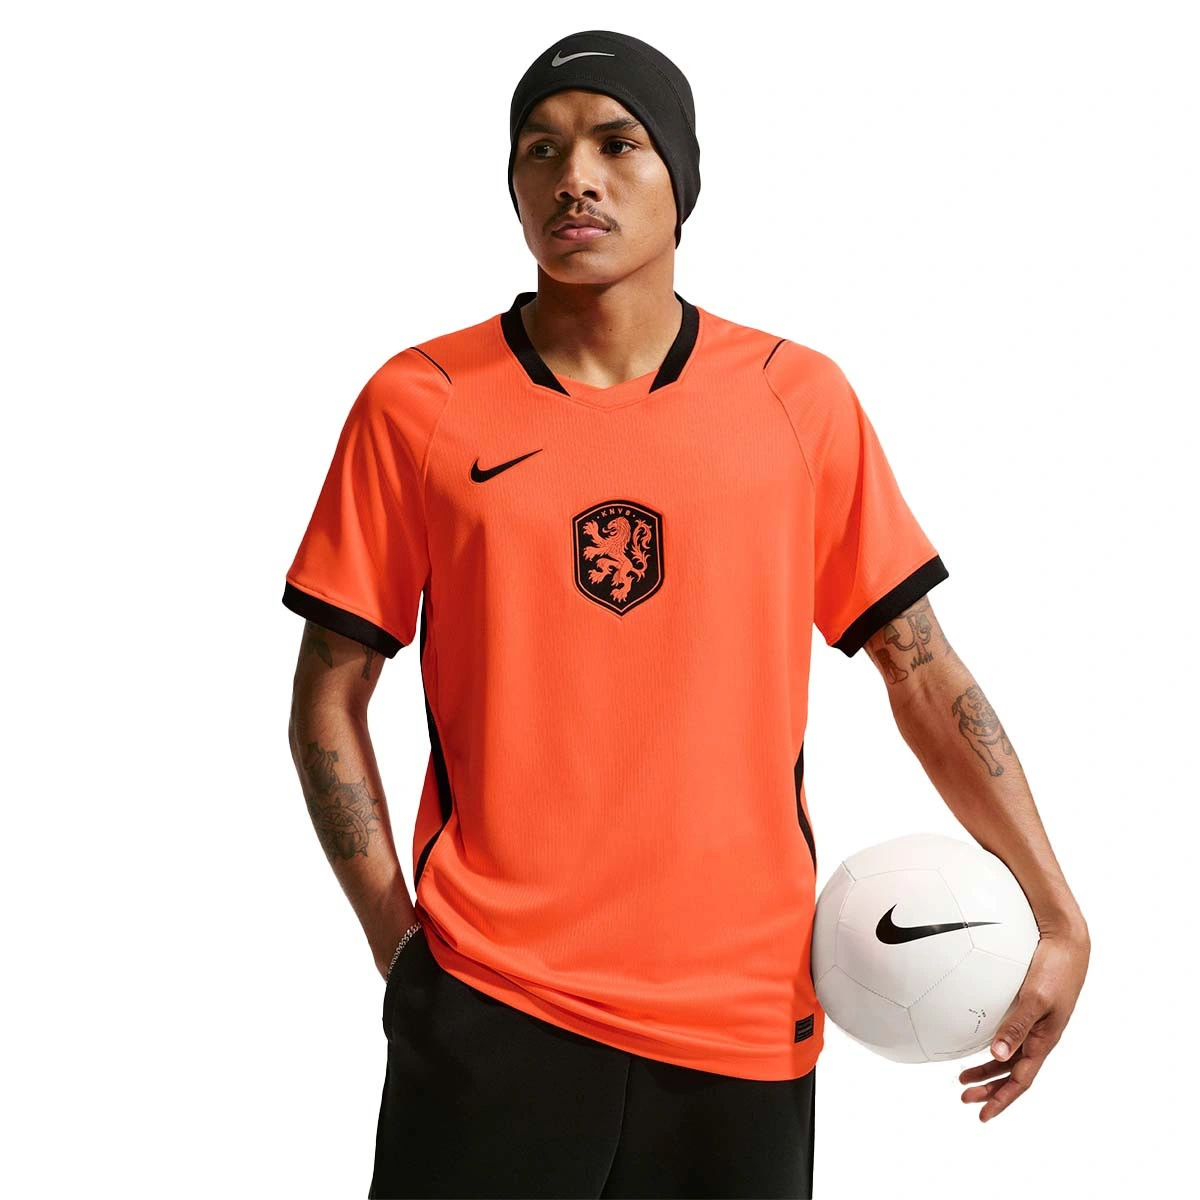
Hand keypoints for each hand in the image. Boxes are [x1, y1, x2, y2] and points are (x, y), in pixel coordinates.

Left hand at [958, 924, 1089, 1121]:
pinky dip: (995, 1046)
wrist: (1066, 941)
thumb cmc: (1055, 969)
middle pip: (1012, 1072)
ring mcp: (1036, 1022)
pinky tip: (980, 1044)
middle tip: (964, 1096)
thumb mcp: (1035, 999)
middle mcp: (1040, 1036)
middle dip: (989, 1088)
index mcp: (1044, 1040)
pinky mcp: (1030, 1007)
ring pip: (1010, 1056)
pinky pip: (1011, 1035)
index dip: (1001, 1099)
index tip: (982, 1114)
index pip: (1020, 1080)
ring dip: (988, 1069)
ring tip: (964, 1078)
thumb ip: (1016, 1026)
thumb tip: (996, 1055)